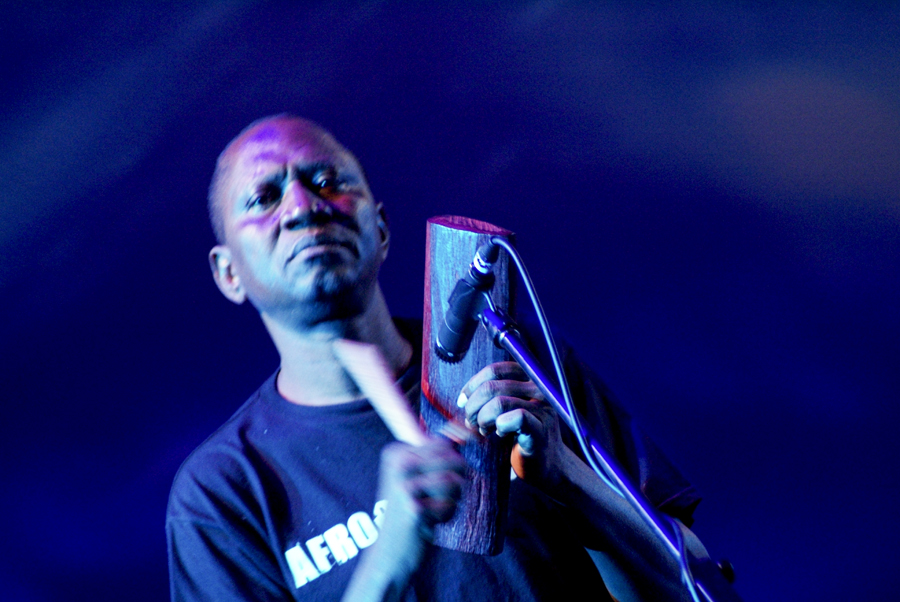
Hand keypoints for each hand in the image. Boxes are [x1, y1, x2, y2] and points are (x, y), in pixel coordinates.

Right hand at [370, 440, 465, 579]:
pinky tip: (429, 522)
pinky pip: (450, 504)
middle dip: (456, 481)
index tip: (444, 474)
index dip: (455, 460)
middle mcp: (398, 464)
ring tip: (434, 509)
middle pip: (452, 459)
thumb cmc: (410, 511)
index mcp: (396, 452)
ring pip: (454, 480)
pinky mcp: (414, 507)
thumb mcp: (417, 477)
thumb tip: (468, 434)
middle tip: (439, 497)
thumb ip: (437, 455)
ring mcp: (404, 485)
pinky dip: (446, 515)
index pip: (442, 443)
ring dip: (452, 499)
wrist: (390, 553)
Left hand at [457, 361, 563, 487]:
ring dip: (482, 419)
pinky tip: (501, 434)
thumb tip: (464, 398)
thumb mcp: (507, 408)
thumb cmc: (522, 434)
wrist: (547, 464)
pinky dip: (500, 427)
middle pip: (492, 386)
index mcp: (529, 379)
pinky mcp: (542, 429)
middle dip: (473, 406)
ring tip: (484, 429)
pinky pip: (515, 418)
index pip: (495, 370)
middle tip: (470, 422)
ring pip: (499, 403)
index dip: (474, 384)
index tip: (463, 402)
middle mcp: (539, 388)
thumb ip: (491, 396)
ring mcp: (543, 408)